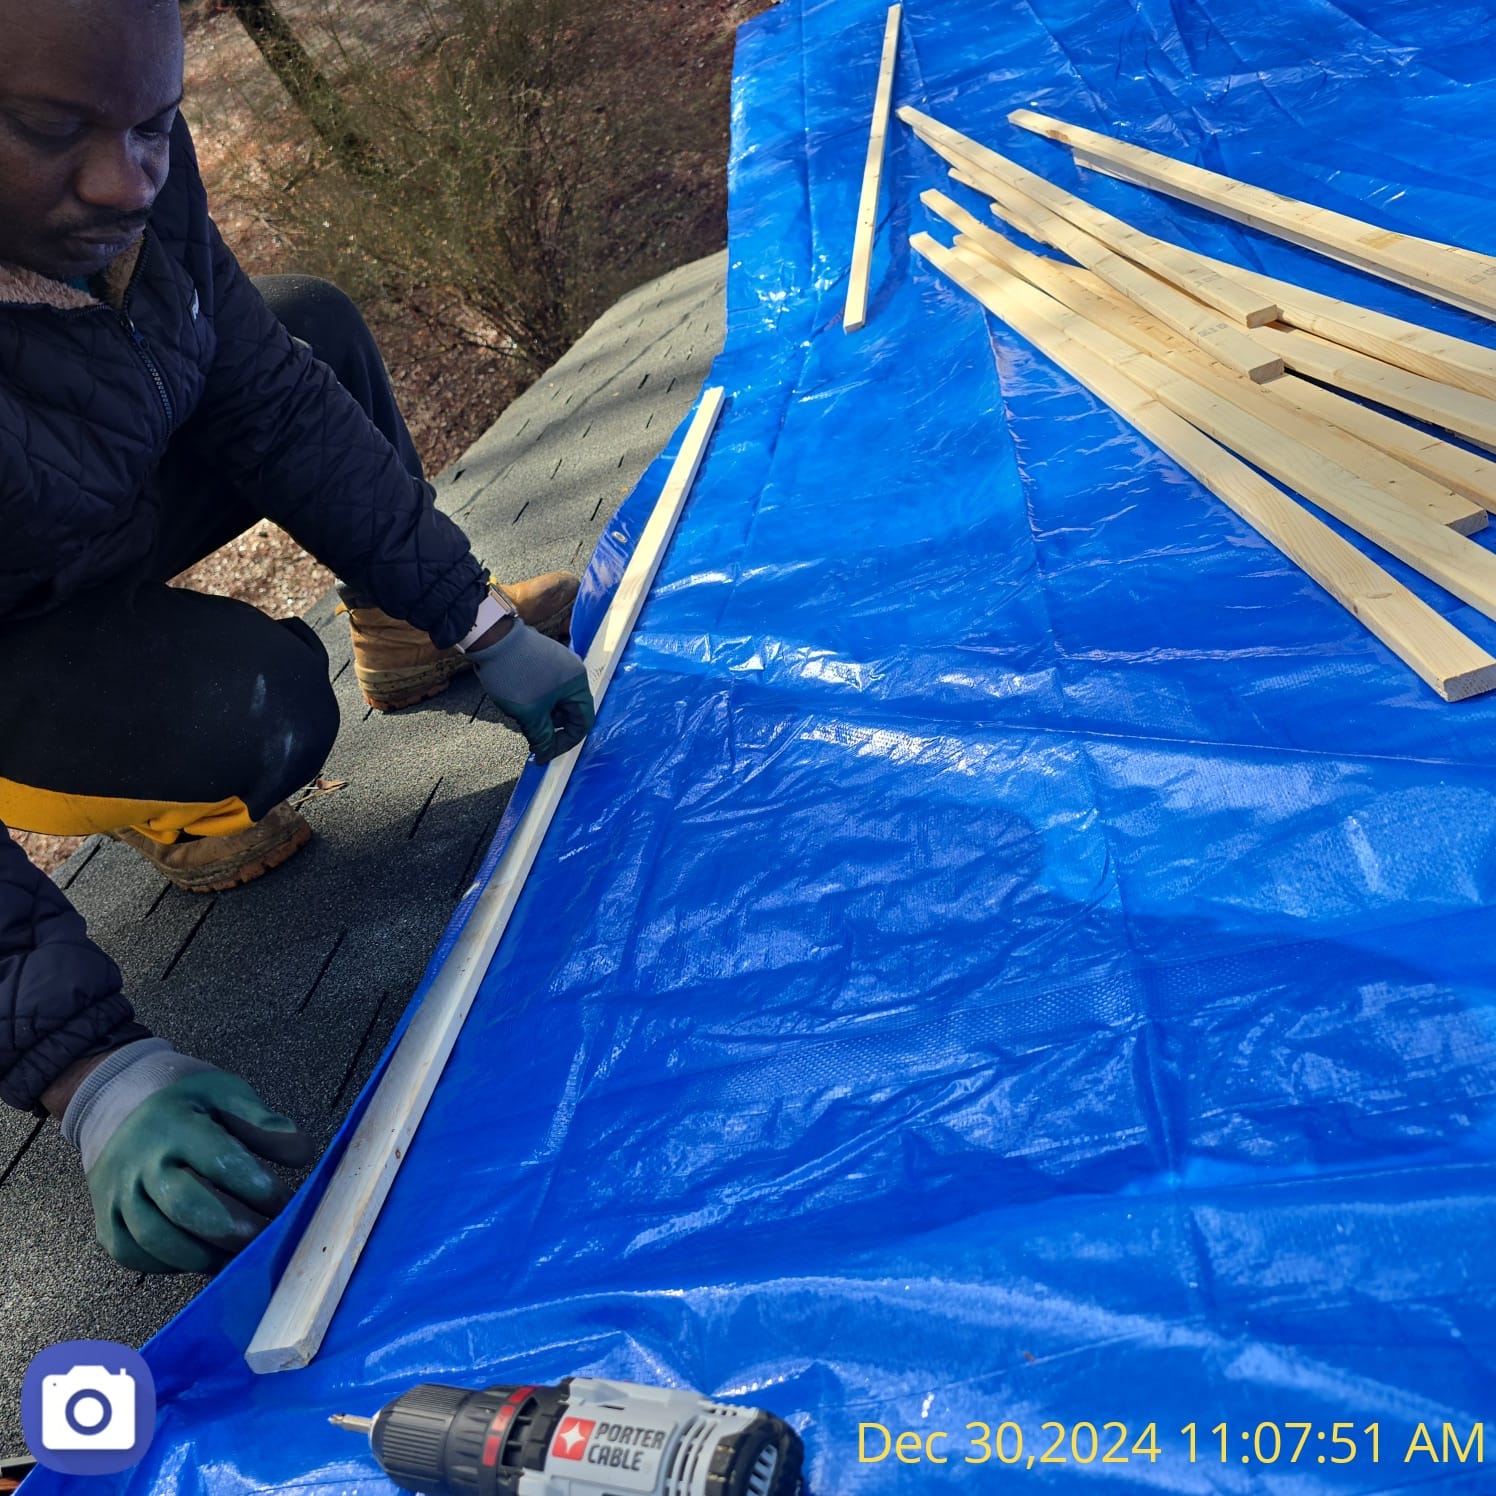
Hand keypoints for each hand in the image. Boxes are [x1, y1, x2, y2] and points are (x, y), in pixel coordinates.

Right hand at [64, 1042, 314, 1272]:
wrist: (120, 1108)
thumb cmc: (187, 1105)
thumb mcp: (224, 1094)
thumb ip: (262, 1122)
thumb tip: (302, 1152)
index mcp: (174, 1125)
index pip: (217, 1159)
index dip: (254, 1185)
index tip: (285, 1202)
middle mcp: (139, 1162)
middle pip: (184, 1205)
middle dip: (231, 1228)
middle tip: (264, 1238)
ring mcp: (117, 1195)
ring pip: (155, 1237)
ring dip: (203, 1254)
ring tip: (239, 1256)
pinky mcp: (105, 1222)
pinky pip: (132, 1254)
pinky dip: (168, 1265)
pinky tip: (202, 1260)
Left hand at [466, 618, 595, 762]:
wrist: (491, 638)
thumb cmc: (513, 673)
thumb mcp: (528, 713)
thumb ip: (541, 737)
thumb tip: (545, 755)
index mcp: (577, 683)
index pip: (582, 722)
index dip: (565, 742)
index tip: (547, 752)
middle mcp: (573, 671)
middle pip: (570, 710)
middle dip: (552, 727)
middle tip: (533, 736)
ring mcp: (559, 663)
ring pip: (557, 700)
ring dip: (543, 714)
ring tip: (523, 717)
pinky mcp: (545, 659)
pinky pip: (548, 688)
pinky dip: (538, 700)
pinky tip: (520, 703)